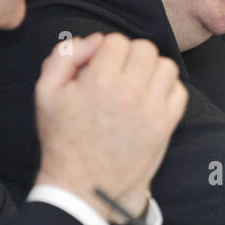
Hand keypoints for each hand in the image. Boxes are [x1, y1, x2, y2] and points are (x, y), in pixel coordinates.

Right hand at [34, 33, 187, 217]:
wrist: (81, 184)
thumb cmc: (62, 138)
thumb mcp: (46, 92)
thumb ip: (64, 56)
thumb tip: (94, 39)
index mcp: (99, 80)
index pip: (117, 41)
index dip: (106, 50)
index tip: (100, 66)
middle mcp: (130, 92)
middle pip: (144, 48)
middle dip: (130, 56)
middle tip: (118, 74)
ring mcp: (151, 110)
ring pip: (165, 66)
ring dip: (151, 70)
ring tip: (136, 84)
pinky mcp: (165, 126)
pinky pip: (179, 92)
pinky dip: (167, 90)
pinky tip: (150, 99)